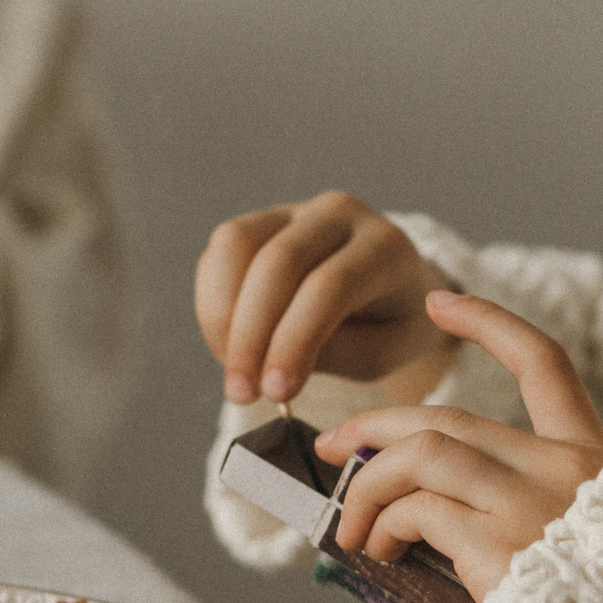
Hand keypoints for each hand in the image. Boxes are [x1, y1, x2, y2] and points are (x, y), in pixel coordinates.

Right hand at [196, 191, 457, 405]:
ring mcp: (295, 210)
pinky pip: (221, 251)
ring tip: (233, 370)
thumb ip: (333, 353)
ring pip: (237, 243)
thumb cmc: (388, 326)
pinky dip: (213, 302)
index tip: (276, 392)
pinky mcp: (260, 220)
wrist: (390, 288)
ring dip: (221, 314)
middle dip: (251, 334)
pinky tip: (227, 344)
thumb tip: (268, 361)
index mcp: (385, 245)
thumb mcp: (382, 353)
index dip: (295, 340)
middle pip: (278, 261)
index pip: (330, 285)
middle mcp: (339, 213)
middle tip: (242, 392)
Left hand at [314, 291, 602, 602]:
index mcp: (596, 465)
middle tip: (334, 448)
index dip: (490, 323)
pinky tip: (379, 550)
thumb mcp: (581, 551)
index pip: (545, 364)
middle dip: (377, 427)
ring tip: (352, 524)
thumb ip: (520, 516)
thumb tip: (420, 511)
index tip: (443, 303)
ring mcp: (538, 504)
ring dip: (369, 484)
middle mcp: (569, 472)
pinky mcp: (505, 544)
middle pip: (451, 418)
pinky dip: (384, 522)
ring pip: (424, 453)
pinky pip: (418, 508)